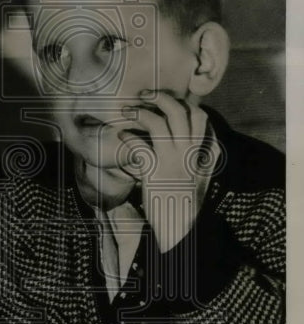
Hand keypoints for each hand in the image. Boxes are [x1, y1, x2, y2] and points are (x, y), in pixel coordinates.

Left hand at [117, 90, 215, 251]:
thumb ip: (200, 156)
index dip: (183, 103)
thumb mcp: (201, 177)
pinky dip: (128, 136)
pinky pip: (139, 145)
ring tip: (127, 110)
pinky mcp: (153, 172)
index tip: (169, 100)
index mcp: (201, 153)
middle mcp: (188, 154)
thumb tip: (196, 137)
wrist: (179, 228)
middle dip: (161, 98)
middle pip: (179, 112)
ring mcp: (171, 162)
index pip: (200, 117)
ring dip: (141, 112)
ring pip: (158, 123)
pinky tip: (122, 135)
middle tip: (145, 94)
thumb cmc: (185, 202)